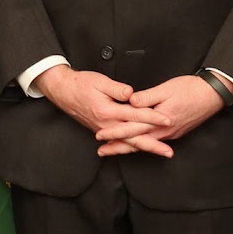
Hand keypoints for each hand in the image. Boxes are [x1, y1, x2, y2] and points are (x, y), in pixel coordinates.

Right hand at [29, 65, 170, 152]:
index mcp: (108, 111)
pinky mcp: (102, 130)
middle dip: (153, 145)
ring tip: (160, 152)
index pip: (136, 115)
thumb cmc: (80, 84)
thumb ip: (117, 89)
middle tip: (169, 151)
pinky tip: (140, 150)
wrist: (63, 91)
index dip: (153, 117)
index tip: (167, 119)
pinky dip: (131, 147)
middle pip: (134, 137)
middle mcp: (107, 124)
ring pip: (128, 143)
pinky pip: (120, 142)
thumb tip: (132, 94)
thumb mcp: (100, 81)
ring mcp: (104, 130)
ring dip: (145, 148)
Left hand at [96, 75, 225, 157]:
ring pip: (145, 144)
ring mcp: (171, 133)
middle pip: (137, 142)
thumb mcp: (167, 89)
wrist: (213, 94)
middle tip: (102, 152)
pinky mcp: (175, 131)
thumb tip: (130, 101)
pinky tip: (136, 144)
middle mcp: (165, 131)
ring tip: (114, 150)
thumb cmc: (191, 89)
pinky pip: (154, 141)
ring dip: (129, 147)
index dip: (115, 132)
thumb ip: (147, 96)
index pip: (132, 129)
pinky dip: (142, 144)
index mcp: (160, 120)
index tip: (100, 136)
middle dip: (118, 147)